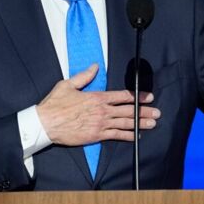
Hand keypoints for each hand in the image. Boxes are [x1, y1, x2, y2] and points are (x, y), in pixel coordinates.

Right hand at [37, 63, 159, 145]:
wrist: (46, 123)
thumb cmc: (54, 104)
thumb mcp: (68, 84)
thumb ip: (84, 76)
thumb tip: (95, 66)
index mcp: (97, 97)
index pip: (122, 96)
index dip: (138, 96)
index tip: (148, 97)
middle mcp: (102, 111)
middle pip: (128, 110)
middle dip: (144, 111)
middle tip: (157, 112)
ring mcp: (100, 124)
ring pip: (125, 123)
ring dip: (140, 123)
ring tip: (153, 124)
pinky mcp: (96, 135)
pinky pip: (116, 135)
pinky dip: (127, 136)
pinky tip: (136, 136)